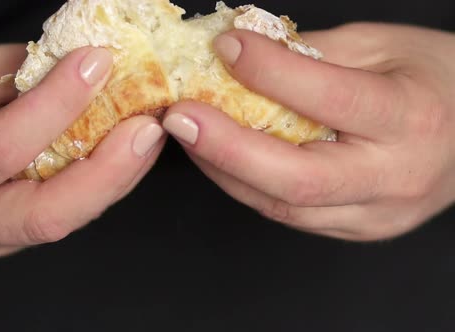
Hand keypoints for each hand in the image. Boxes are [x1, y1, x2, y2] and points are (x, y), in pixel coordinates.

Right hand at [0, 43, 164, 258]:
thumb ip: (25, 75)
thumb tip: (91, 67)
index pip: (5, 148)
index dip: (58, 104)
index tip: (97, 62)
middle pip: (50, 214)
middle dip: (109, 171)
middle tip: (147, 127)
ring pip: (68, 217)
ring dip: (117, 176)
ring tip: (148, 133)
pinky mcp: (13, 235)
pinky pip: (67, 210)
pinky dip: (101, 180)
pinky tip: (125, 150)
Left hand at [162, 23, 454, 240]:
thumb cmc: (434, 81)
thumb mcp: (382, 47)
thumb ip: (313, 54)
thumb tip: (246, 54)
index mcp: (409, 119)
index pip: (328, 99)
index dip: (269, 72)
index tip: (225, 47)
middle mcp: (392, 178)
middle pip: (295, 179)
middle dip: (225, 147)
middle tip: (179, 117)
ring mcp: (374, 214)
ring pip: (282, 205)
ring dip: (225, 169)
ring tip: (190, 134)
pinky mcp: (357, 229)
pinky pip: (289, 214)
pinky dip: (248, 184)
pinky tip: (223, 157)